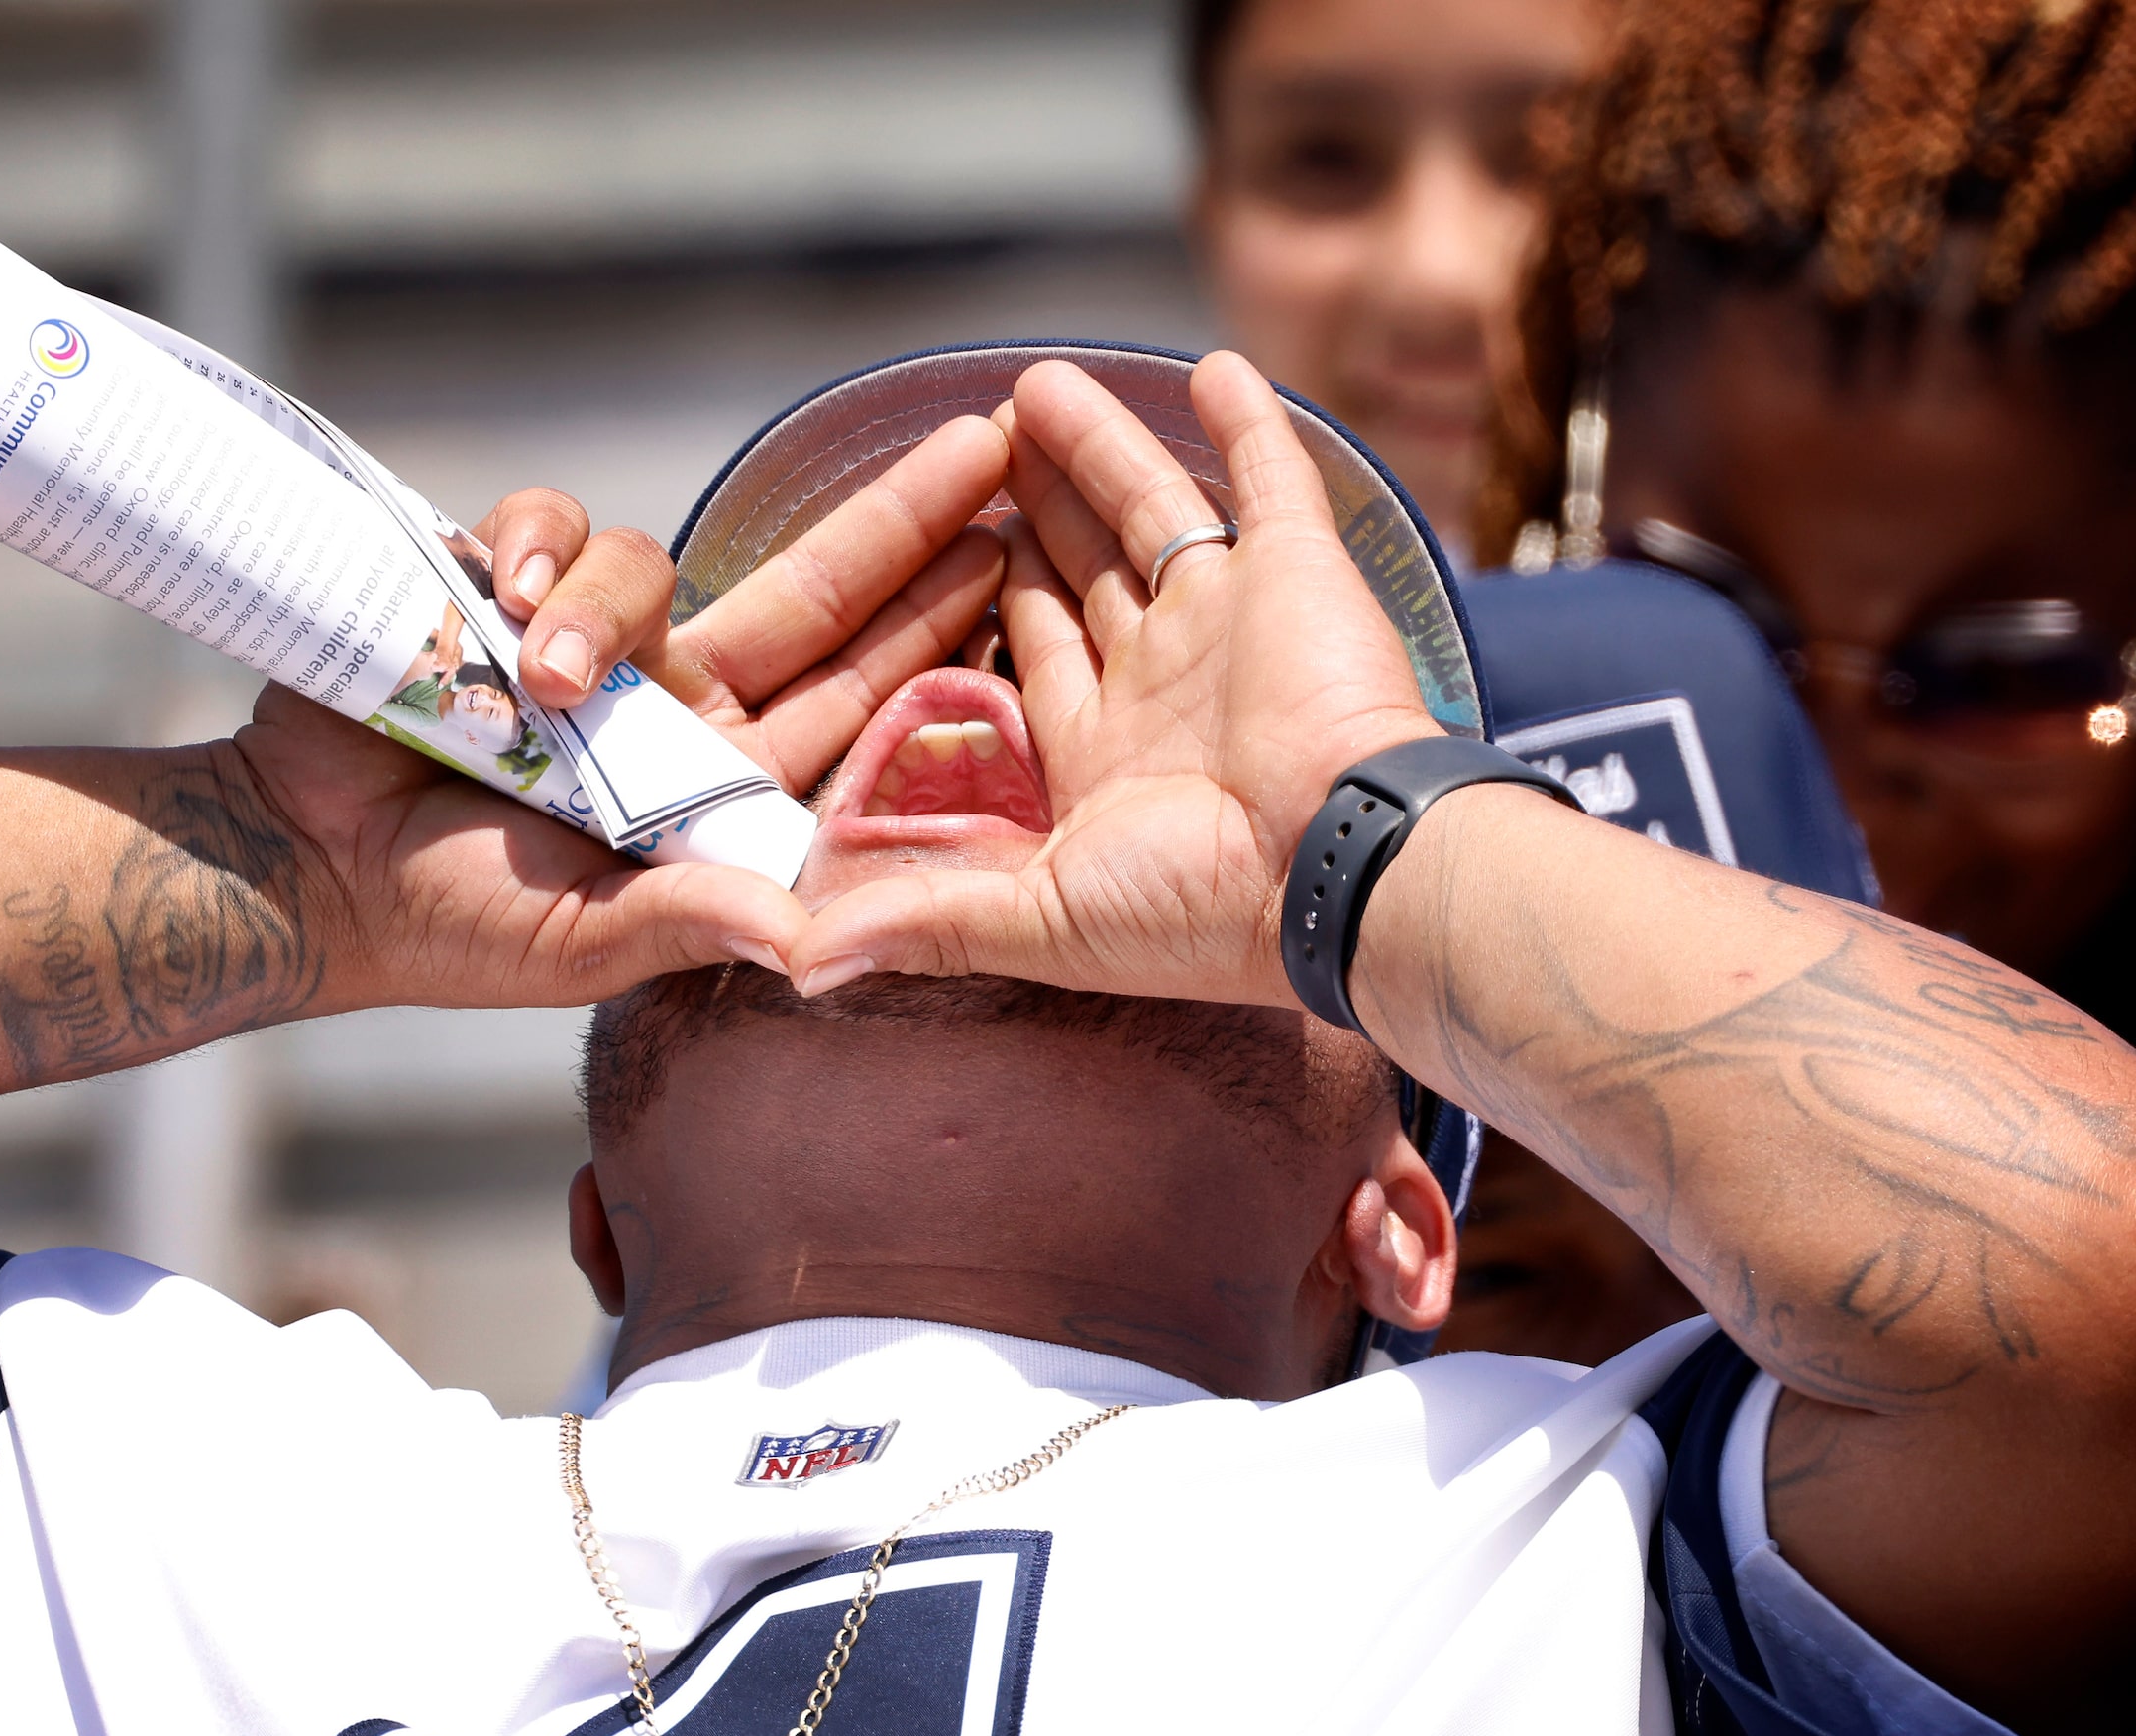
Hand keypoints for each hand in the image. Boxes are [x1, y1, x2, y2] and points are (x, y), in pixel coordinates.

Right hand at [231, 423, 1008, 1011]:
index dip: (928, 624)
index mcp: (713, 786)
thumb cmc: (447, 928)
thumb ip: (688, 924)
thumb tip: (805, 943)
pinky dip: (529, 550)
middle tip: (987, 441)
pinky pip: (544, 527)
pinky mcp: (492, 591)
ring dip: (606, 603)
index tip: (1010, 548)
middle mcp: (669, 706)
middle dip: (895, 519)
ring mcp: (587, 644)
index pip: (851, 694)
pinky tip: (494, 597)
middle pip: (810, 592)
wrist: (302, 868)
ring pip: (652, 561)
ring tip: (534, 668)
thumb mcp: (581, 944)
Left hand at [788, 352, 1439, 1005]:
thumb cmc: (1195, 910)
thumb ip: (925, 922)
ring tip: (1041, 385)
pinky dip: (1249, 424)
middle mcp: (1164, 677)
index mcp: (1100, 750)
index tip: (942, 540)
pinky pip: (1273, 481)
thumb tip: (799, 970)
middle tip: (988, 435)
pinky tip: (1214, 364)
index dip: (986, 596)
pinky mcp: (1299, 572)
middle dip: (1034, 502)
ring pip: (1152, 506)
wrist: (1336, 876)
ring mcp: (1233, 620)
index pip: (1027, 648)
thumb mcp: (1037, 920)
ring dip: (1102, 445)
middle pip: (1081, 564)